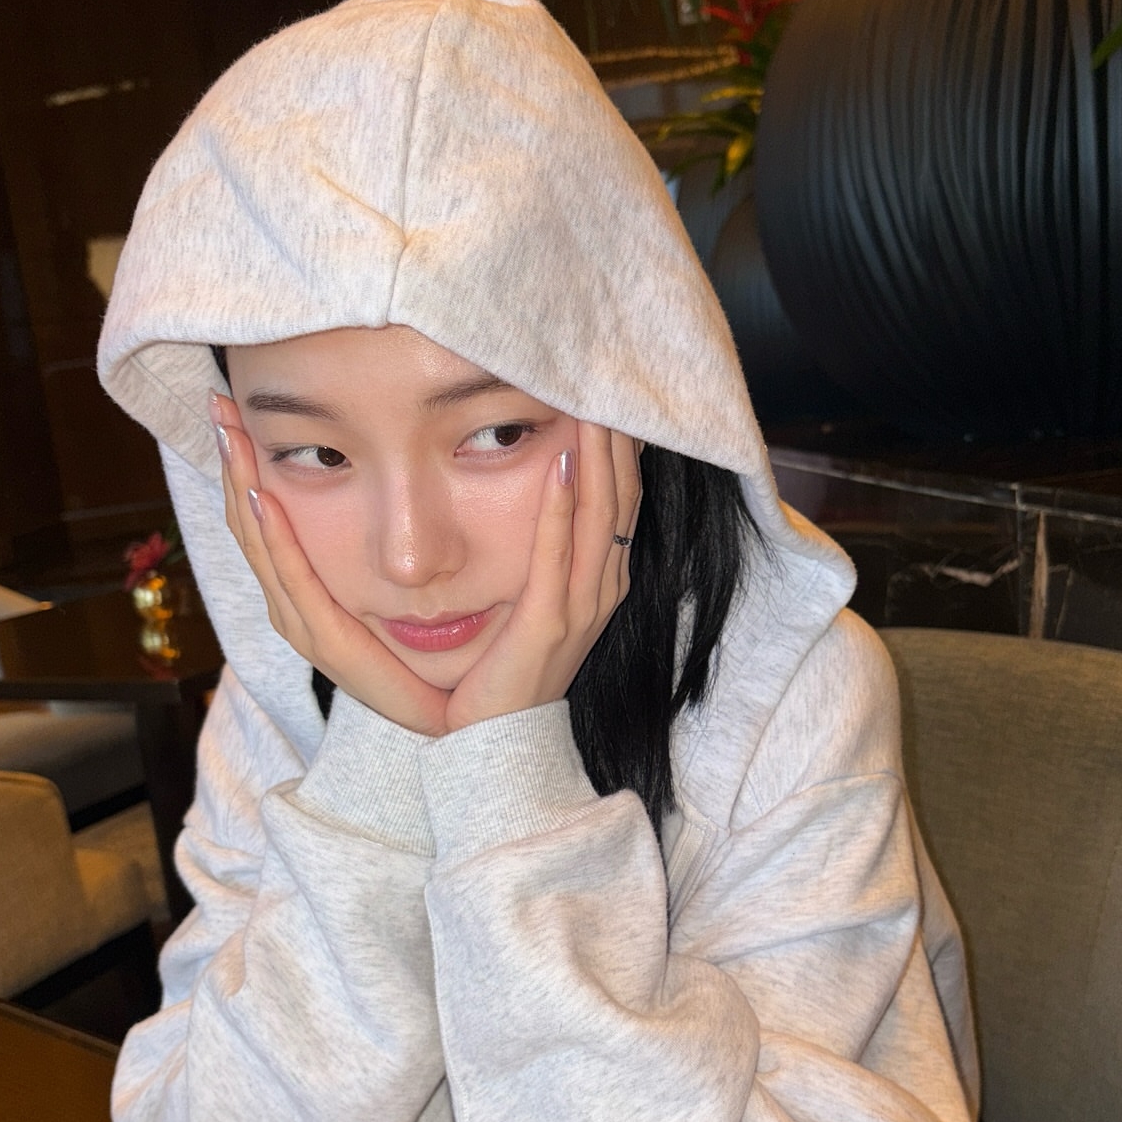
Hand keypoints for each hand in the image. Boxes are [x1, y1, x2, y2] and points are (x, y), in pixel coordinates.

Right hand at [210, 392, 450, 736]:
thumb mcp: (411, 584)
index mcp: (309, 589)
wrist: (460, 717)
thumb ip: (392, 541)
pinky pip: (291, 578)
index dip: (246, 464)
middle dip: (231, 462)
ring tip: (229, 435)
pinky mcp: (324, 639)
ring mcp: (303, 623)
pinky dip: (273, 536)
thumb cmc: (441, 654)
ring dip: (240, 486)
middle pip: (248, 521)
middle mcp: (294, 604)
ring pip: (257, 542)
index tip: (234, 405)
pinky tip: (261, 494)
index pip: (265, 514)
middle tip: (216, 400)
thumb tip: (393, 472)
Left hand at [444, 419, 641, 731]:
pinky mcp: (552, 624)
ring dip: (598, 457)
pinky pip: (560, 554)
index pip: (620, 499)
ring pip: (602, 516)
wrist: (500, 742)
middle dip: (617, 437)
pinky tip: (560, 463)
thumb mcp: (534, 601)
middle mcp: (603, 587)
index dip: (620, 447)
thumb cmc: (509, 669)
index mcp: (600, 580)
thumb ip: (542, 553)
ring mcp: (583, 607)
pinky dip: (561, 507)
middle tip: (606, 378)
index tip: (609, 394)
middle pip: (621, 497)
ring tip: (592, 403)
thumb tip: (535, 491)